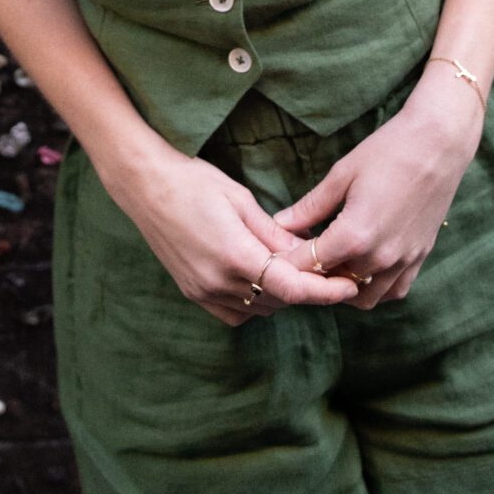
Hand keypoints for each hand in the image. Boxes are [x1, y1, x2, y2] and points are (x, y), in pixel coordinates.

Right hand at [111, 147, 362, 327]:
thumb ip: (276, 234)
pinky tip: (261, 278)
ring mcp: (203, 292)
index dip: (324, 291)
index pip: (291, 287)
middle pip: (278, 300)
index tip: (348, 287)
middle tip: (326, 268)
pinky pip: (236, 312)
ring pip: (259, 309)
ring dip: (281, 295)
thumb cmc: (194, 181)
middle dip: (306, 288)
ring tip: (295, 268)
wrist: (145, 186)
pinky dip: (256, 302)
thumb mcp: (242, 200)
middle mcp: (218, 282)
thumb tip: (309, 252)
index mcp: (235, 255)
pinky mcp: (194, 293)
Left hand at [270, 88, 483, 311]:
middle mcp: (380, 257)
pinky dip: (375, 288)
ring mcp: (403, 260)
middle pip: (333, 285)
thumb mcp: (342, 173)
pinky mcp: (420, 257)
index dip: (287, 261)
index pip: (309, 265)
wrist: (439, 143)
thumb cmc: (388, 150)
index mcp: (355, 235)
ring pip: (364, 297)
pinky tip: (364, 266)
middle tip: (301, 256)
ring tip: (332, 263)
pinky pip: (393, 291)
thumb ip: (311, 205)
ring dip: (344, 287)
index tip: (275, 254)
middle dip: (313, 275)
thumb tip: (281, 223)